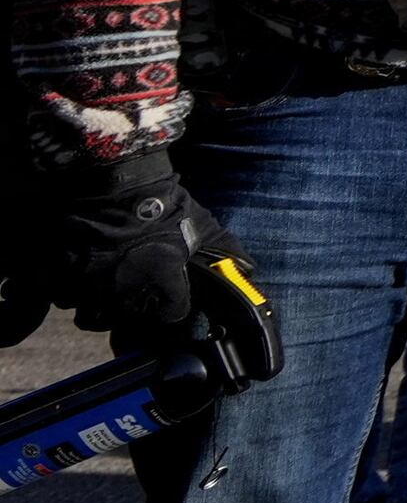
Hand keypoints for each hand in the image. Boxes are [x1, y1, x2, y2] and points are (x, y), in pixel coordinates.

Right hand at [39, 146, 235, 339]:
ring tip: (109, 288)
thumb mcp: (200, 224)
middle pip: (127, 321)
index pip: (172, 314)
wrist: (110, 181)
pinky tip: (84, 276)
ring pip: (93, 317)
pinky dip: (73, 292)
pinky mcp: (61, 277)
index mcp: (160, 280)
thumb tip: (248, 267)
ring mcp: (88, 287)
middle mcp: (124, 291)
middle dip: (134, 310)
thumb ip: (222, 249)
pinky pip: (66, 299)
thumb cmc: (160, 201)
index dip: (174, 307)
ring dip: (102, 307)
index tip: (173, 300)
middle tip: (137, 291)